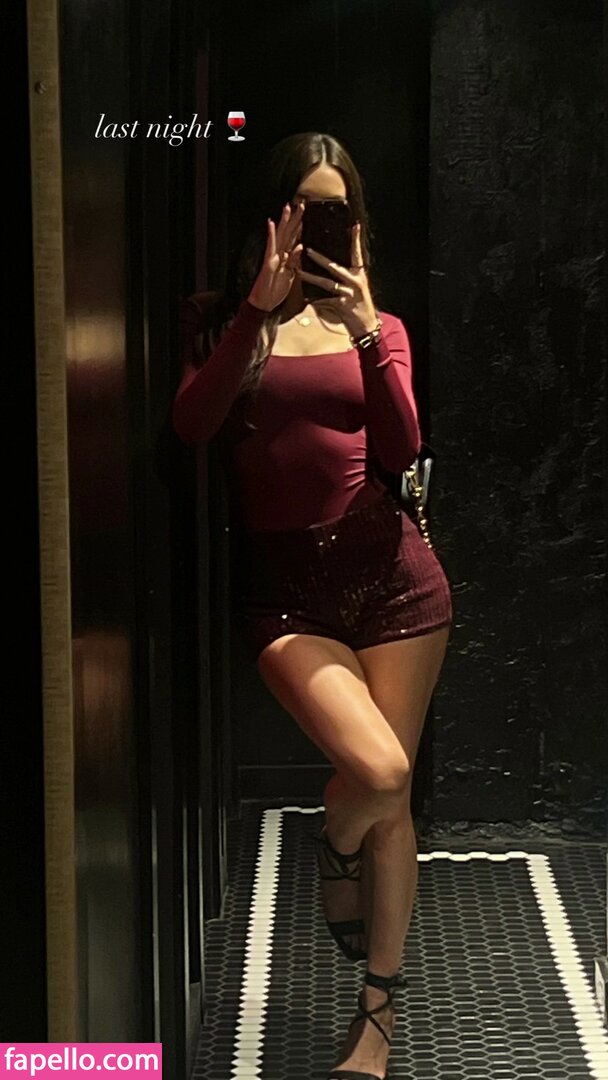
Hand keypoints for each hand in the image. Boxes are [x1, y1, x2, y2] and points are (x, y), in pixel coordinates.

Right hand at [247, 201, 303, 312]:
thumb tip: (301, 246)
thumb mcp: (290, 275)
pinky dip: (271, 235)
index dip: (299, 226)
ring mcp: (272, 257)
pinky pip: (270, 247)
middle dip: (294, 219)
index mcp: (285, 257)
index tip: (305, 213)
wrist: (264, 303)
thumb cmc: (275, 290)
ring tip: (287, 207)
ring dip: (283, 222)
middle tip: (301, 203)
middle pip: (288, 233)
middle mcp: (279, 254)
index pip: (293, 238)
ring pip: (280, 236)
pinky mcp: (267, 262)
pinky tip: (271, 223)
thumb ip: (295, 261)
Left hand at [295, 222, 378, 337]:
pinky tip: (306, 300)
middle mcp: (355, 281)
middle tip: (307, 249)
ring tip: (299, 271)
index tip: (354, 226)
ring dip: (311, 277)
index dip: (356, 240)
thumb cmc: (359, 307)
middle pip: (335, 267)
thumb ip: (346, 278)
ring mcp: (349, 293)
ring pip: (326, 283)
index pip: (357, 254)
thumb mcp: (356, 289)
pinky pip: (325, 301)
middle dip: (320, 258)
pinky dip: (315, 301)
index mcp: (359, 274)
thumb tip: (332, 266)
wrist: (366, 326)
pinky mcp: (342, 305)